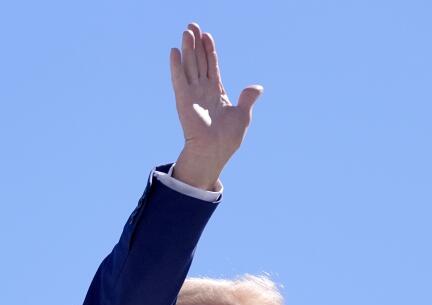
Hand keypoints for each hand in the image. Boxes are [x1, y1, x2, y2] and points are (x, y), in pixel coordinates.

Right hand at [169, 22, 262, 190]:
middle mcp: (202, 90)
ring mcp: (192, 94)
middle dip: (196, 43)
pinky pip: (179, 79)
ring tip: (187, 31)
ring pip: (190, 65)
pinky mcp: (183, 100)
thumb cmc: (228, 139)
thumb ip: (247, 98)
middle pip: (199, 61)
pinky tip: (174, 51)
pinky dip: (176, 66)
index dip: (209, 50)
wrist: (215, 152)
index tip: (207, 35)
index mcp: (216, 92)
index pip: (212, 65)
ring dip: (188, 48)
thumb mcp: (243, 115)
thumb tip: (257, 87)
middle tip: (192, 25)